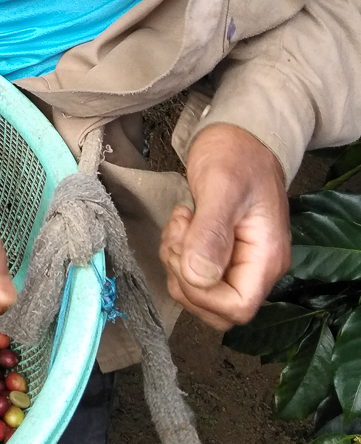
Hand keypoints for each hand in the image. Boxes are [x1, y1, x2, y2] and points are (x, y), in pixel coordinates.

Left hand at [159, 123, 290, 330]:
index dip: (202, 293)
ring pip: (199, 291)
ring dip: (177, 262)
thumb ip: (211, 233)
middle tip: (180, 233)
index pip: (237, 308)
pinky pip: (193, 272)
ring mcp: (239, 261)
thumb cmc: (236, 155)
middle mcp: (256, 266)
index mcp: (266, 258)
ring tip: (181, 223)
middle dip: (185, 277)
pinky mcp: (221, 253)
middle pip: (216, 308)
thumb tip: (200, 276)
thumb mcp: (220, 188)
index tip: (187, 251)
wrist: (239, 135)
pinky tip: (183, 224)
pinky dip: (177, 254)